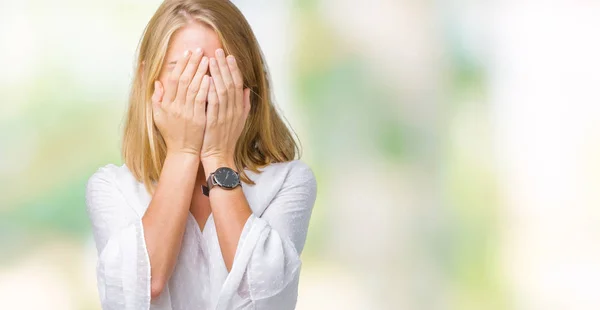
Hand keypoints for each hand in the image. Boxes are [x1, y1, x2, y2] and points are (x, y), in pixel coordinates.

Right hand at [152, 48, 210, 155]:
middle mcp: (175, 106)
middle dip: (191, 63)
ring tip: (206, 59)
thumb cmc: (172, 134)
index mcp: (166, 104)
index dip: (180, 65)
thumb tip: (156, 82)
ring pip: (192, 87)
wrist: (182, 152)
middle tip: (199, 50)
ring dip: (199, 72)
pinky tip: (210, 77)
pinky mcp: (197, 119)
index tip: (187, 53)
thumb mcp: (159, 116)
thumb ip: (157, 99)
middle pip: (183, 79)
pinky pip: (201, 100)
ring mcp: (186, 112)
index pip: (173, 79)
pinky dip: (204, 88)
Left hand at [200, 49, 250, 167]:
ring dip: (217, 73)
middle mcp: (234, 110)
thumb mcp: (239, 121)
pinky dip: (211, 89)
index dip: (233, 69)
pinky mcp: (213, 121)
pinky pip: (213, 102)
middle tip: (218, 51)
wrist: (220, 156)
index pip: (237, 84)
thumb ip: (243, 105)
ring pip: (222, 89)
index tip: (228, 56)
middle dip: (224, 66)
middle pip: (230, 83)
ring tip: (211, 59)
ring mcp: (224, 116)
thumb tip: (246, 89)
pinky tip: (206, 77)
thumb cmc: (226, 139)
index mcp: (239, 109)